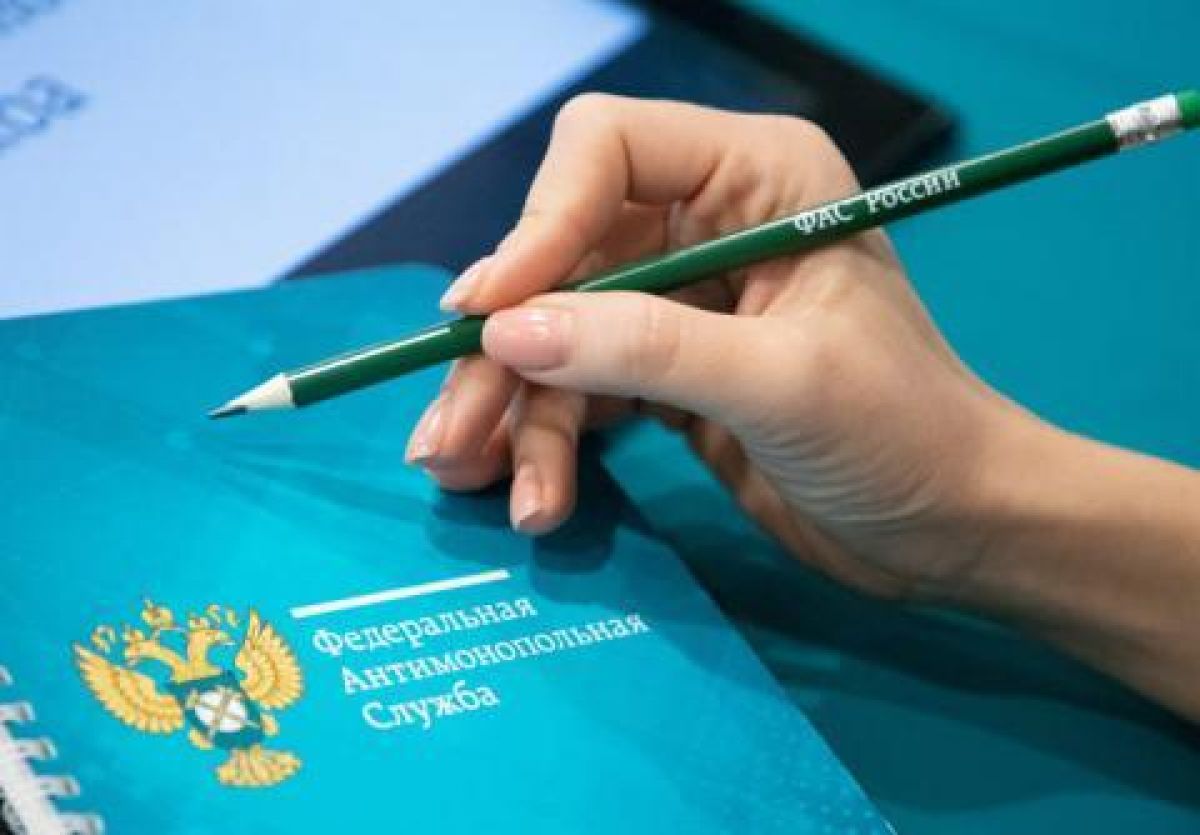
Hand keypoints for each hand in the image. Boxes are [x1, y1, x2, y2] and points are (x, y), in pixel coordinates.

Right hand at [405, 94, 1019, 600]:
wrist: (955, 529)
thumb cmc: (903, 434)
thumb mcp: (778, 382)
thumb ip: (644, 349)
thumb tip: (503, 332)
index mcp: (755, 176)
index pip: (606, 152)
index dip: (538, 226)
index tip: (488, 315)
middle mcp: (707, 221)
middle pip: (560, 259)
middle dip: (503, 351)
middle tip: (450, 436)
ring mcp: (682, 302)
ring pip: (557, 335)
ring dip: (512, 412)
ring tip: (475, 484)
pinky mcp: (668, 374)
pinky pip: (580, 390)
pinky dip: (547, 441)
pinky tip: (533, 500)